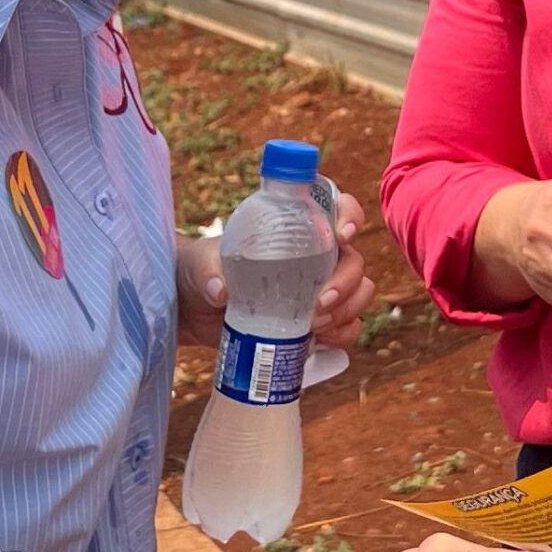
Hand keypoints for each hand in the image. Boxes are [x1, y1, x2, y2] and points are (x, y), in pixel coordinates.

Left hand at [176, 192, 376, 350]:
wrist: (193, 310)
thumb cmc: (200, 271)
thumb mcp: (200, 263)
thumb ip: (209, 269)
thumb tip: (221, 290)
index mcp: (296, 230)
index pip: (337, 211)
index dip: (350, 217)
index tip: (342, 236)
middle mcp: (316, 258)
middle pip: (354, 262)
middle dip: (345, 283)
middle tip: (318, 304)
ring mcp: (319, 291)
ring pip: (358, 294)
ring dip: (346, 310)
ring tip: (314, 325)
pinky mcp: (316, 323)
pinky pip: (347, 327)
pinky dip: (342, 334)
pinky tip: (320, 340)